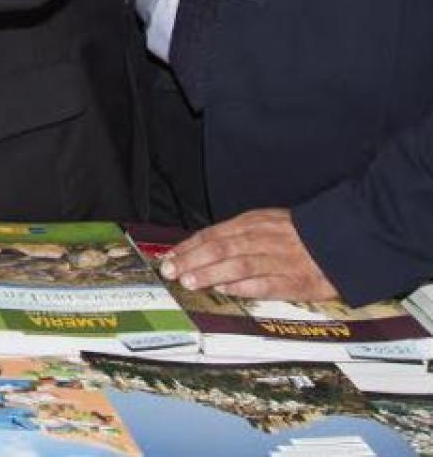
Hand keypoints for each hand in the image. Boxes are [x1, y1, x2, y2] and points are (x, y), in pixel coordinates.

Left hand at [158, 208, 339, 301]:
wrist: (342, 240)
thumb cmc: (299, 234)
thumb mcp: (266, 223)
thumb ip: (237, 235)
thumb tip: (201, 248)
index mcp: (254, 222)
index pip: (213, 234)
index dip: (189, 247)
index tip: (169, 257)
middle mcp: (263, 238)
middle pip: (221, 248)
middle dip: (192, 260)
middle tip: (171, 271)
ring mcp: (279, 259)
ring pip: (238, 265)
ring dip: (211, 273)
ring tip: (189, 281)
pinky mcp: (295, 280)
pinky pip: (265, 283)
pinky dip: (243, 287)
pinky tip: (225, 290)